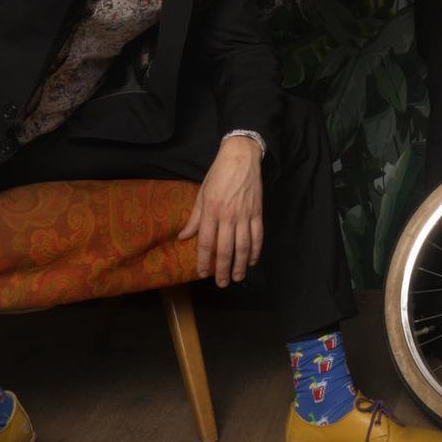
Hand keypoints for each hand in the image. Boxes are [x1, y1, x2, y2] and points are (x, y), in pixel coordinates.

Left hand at [178, 137, 264, 286]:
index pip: (206, 242)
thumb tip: (184, 237)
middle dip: (223, 269)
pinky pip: (258, 236)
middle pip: (225, 249)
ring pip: (243, 246)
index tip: (202, 273)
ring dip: (240, 265)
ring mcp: (245, 215)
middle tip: (222, 283)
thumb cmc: (218, 174)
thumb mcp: (201, 193)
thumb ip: (195, 217)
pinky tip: (252, 261)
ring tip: (238, 277)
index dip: (204, 260)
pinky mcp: (257, 212)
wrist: (241, 157)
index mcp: (211, 211)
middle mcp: (228, 216)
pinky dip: (256, 250)